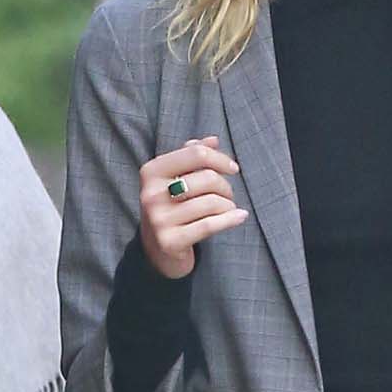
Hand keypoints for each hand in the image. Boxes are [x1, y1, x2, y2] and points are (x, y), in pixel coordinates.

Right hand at [138, 138, 244, 279]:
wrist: (158, 251)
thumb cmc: (172, 208)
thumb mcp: (175, 179)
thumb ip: (191, 157)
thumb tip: (213, 140)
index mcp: (151, 172)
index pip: (196, 153)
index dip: (220, 159)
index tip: (233, 168)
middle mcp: (151, 194)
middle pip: (207, 178)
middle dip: (225, 186)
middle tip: (228, 195)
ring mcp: (159, 219)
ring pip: (212, 203)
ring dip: (228, 206)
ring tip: (227, 209)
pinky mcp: (170, 241)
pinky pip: (210, 225)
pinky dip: (230, 219)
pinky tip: (240, 216)